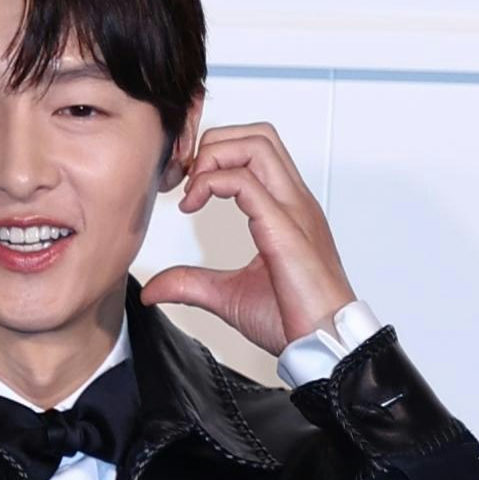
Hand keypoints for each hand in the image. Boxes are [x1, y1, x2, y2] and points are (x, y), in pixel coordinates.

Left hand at [139, 122, 353, 360]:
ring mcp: (293, 210)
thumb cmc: (292, 321)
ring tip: (193, 192)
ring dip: (214, 157)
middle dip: (213, 145)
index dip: (216, 156)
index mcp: (286, 210)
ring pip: (256, 143)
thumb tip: (154, 289)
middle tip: (187, 182)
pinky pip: (247, 183)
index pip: (257, 150)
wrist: (323, 345)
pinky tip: (195, 205)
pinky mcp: (284, 229)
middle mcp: (294, 201)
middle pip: (258, 134)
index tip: (189, 191)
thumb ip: (192, 285)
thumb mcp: (228, 297)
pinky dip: (213, 183)